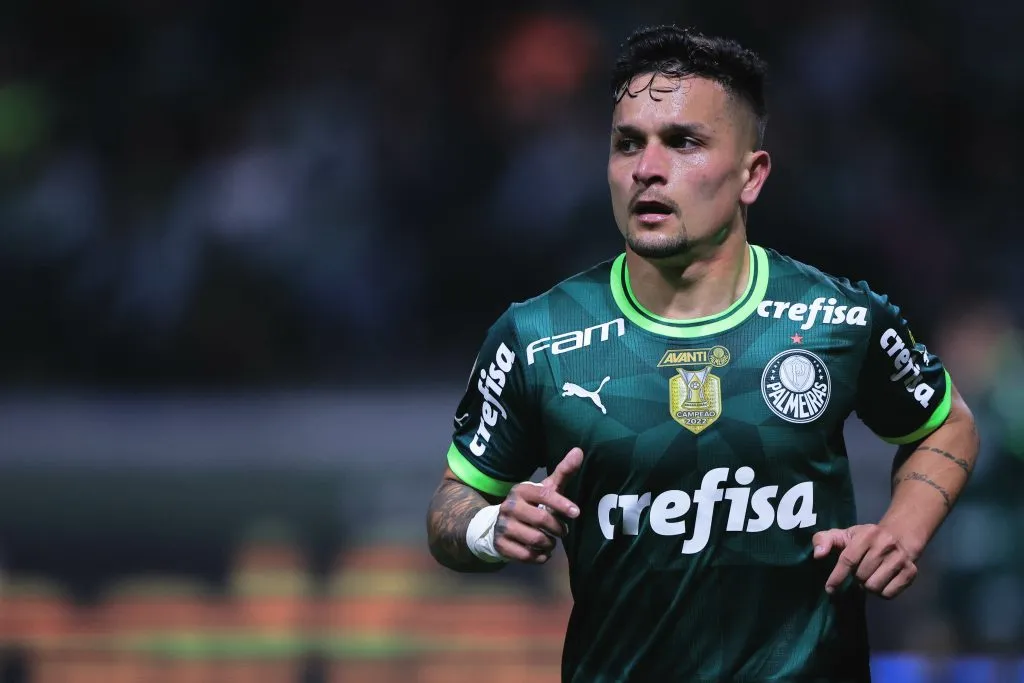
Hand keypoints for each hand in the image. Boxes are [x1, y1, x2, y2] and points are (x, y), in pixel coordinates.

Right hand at [493, 447, 583, 563]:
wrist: (498, 524)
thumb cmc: (530, 505)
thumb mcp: (545, 489)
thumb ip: (563, 472)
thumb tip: (579, 451)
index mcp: (521, 490)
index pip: (545, 495)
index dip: (562, 504)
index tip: (576, 513)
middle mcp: (509, 506)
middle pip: (542, 519)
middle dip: (558, 528)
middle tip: (563, 531)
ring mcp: (503, 525)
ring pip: (536, 539)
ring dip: (550, 544)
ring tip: (551, 541)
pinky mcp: (501, 544)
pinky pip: (527, 556)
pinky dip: (540, 557)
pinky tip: (542, 552)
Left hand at [813, 524, 917, 598]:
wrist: (901, 535)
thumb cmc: (866, 538)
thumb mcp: (844, 534)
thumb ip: (824, 540)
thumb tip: (818, 555)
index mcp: (867, 535)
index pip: (848, 560)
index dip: (837, 576)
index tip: (830, 589)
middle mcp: (885, 545)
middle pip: (861, 577)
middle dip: (856, 577)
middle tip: (860, 571)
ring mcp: (900, 559)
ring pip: (874, 587)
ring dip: (868, 586)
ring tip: (870, 576)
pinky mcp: (911, 572)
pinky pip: (889, 594)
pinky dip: (881, 592)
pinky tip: (882, 581)